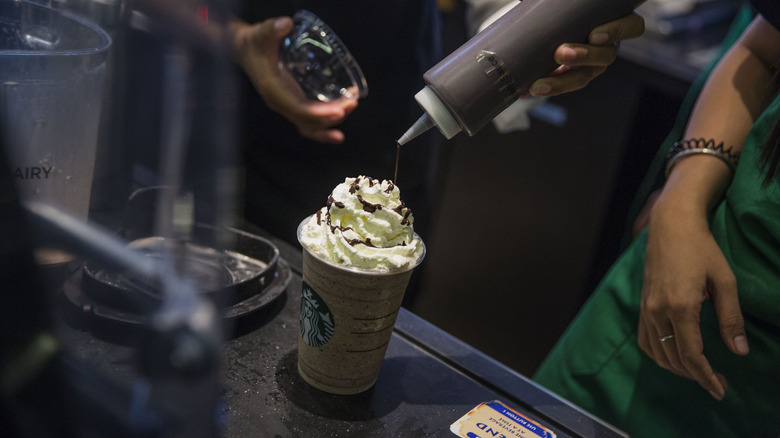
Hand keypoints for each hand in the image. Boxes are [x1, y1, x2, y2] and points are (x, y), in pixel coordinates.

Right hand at [230, 17, 357, 143]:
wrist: (245, 50)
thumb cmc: (255, 43)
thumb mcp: (261, 33)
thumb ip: (271, 28)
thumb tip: (286, 24)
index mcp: (272, 90)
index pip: (297, 109)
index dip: (318, 113)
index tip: (338, 110)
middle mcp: (280, 102)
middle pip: (308, 121)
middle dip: (331, 116)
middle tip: (352, 103)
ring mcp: (287, 105)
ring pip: (311, 124)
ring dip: (333, 119)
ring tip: (352, 105)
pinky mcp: (293, 102)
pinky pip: (310, 119)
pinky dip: (327, 120)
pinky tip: (344, 112)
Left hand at [529, 12, 644, 96]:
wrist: (551, 26)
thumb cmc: (566, 8)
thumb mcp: (567, 5)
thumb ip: (562, 1)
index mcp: (616, 21)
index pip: (632, 27)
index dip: (616, 31)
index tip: (594, 35)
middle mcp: (608, 45)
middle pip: (606, 55)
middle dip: (583, 56)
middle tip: (560, 53)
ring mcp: (592, 65)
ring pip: (583, 76)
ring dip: (560, 82)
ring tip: (539, 84)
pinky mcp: (573, 76)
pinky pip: (563, 85)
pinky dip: (545, 87)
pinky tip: (528, 90)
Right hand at [638, 194, 748, 399]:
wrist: (670, 226)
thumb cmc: (701, 249)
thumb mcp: (725, 281)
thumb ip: (731, 318)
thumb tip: (740, 351)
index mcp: (680, 307)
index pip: (691, 354)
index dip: (706, 376)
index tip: (720, 389)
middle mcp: (657, 311)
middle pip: (673, 358)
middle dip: (695, 376)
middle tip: (717, 383)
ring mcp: (645, 309)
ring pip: (657, 353)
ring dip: (677, 368)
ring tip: (698, 373)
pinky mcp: (641, 305)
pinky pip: (645, 340)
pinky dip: (659, 355)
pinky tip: (673, 357)